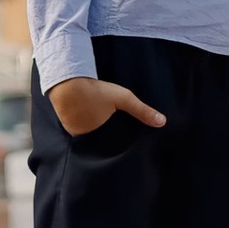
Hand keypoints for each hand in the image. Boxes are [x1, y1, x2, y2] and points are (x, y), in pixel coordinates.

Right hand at [48, 75, 165, 136]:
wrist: (67, 82)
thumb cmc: (96, 91)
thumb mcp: (123, 98)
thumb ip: (142, 111)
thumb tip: (163, 122)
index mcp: (100, 137)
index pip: (112, 145)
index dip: (117, 141)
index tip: (122, 138)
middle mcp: (85, 140)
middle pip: (100, 141)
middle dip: (105, 136)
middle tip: (110, 127)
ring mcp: (74, 134)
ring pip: (88, 135)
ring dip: (92, 130)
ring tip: (98, 120)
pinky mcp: (65, 126)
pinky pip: (77, 129)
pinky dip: (82, 124)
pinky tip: (85, 115)